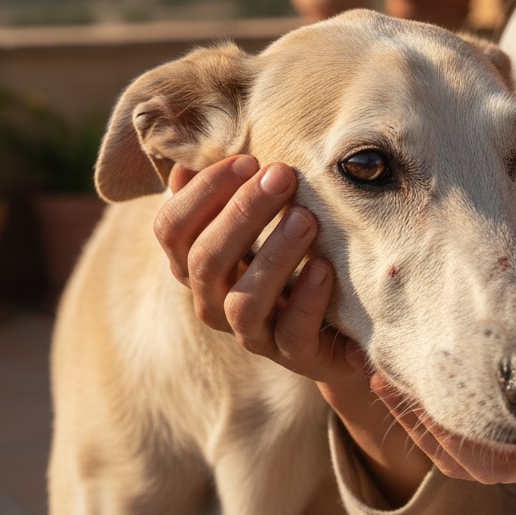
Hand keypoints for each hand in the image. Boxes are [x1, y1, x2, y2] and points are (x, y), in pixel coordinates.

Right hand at [154, 155, 429, 501]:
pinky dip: (307, 299)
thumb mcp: (260, 220)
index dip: (200, 194)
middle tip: (282, 175)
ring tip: (306, 219)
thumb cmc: (293, 254)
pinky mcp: (295, 354)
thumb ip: (227, 193)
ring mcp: (253, 333)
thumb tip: (183, 164)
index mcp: (197, 264)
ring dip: (274, 255)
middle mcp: (214, 301)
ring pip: (244, 302)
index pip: (172, 231)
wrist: (344, 321)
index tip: (246, 160)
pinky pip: (292, 333)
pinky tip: (325, 268)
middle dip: (242, 214)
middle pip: (206, 261)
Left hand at [367, 316, 515, 498]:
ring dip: (415, 424)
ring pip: (456, 461)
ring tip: (380, 382)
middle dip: (425, 423)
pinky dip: (423, 428)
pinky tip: (398, 394)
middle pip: (473, 460)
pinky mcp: (501, 453)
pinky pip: (455, 454)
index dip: (470, 426)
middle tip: (386, 381)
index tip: (436, 392)